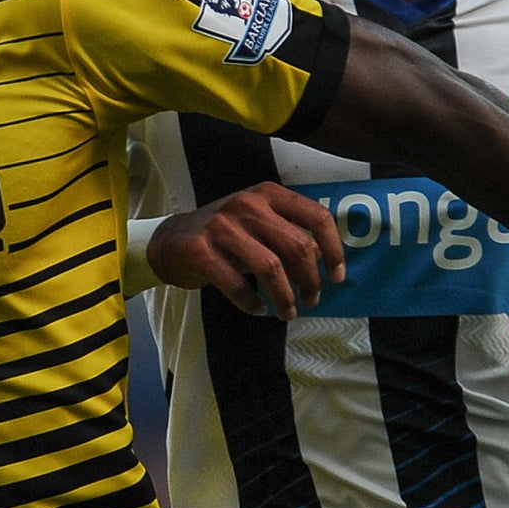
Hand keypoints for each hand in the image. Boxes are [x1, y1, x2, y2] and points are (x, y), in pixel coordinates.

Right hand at [146, 182, 346, 321]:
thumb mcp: (258, 224)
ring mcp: (222, 226)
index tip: (338, 276)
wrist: (171, 240)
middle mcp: (247, 204)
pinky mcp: (200, 250)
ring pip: (270, 267)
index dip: (333, 249)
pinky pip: (236, 283)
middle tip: (311, 300)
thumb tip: (323, 263)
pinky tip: (257, 309)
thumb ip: (288, 235)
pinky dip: (251, 302)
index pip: (316, 216)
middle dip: (311, 280)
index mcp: (268, 194)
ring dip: (285, 297)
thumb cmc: (225, 234)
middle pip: (297, 245)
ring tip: (288, 313)